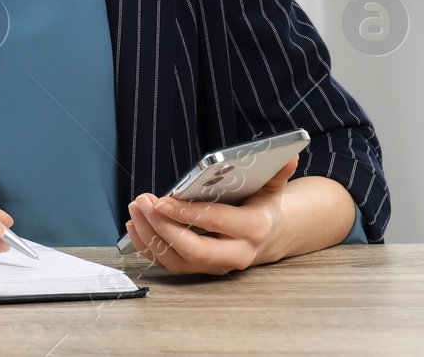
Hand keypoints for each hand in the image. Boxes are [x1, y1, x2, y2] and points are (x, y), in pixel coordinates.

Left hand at [123, 156, 297, 274]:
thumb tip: (288, 154)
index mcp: (252, 229)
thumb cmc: (262, 207)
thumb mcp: (272, 188)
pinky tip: (136, 225)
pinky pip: (168, 263)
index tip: (163, 200)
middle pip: (194, 250)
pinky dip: (148, 246)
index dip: (187, 213)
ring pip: (176, 259)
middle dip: (164, 227)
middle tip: (144, 202)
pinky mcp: (199, 269)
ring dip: (150, 235)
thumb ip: (276, 171)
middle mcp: (234, 253)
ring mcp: (215, 265)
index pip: (216, 223)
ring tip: (136, 208)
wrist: (268, 236)